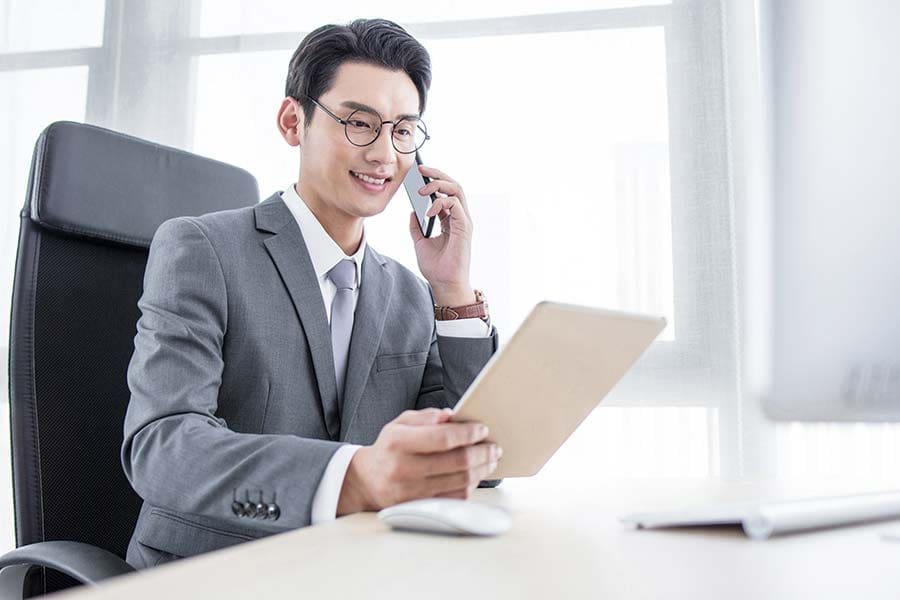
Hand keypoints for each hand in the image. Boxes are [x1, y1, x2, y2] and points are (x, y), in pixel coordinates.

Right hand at [337, 408, 501, 513]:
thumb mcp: (400, 424)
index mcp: (398, 442)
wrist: (367, 481)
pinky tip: (475, 475)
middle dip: (481, 453)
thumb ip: (426, 417)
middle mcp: (403, 468)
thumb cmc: (389, 448)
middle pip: (456, 462)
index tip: (482, 429)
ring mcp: (410, 491)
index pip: (442, 437)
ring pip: (459, 482)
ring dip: (481, 470)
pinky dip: (470, 485)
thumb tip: (451, 416)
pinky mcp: (419, 507)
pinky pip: (454, 497)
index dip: (467, 433)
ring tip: (490, 460)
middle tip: (494, 447)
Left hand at [408, 165, 474, 306]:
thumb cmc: (436, 268)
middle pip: (453, 186)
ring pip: (457, 190)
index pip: (446, 192)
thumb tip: (412, 211)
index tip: (418, 174)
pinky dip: (440, 203)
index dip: (434, 180)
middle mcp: (459, 218)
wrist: (444, 285)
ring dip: (438, 184)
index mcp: (451, 220)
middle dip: (437, 174)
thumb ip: (417, 226)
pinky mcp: (464, 227)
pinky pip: (454, 204)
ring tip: (422, 189)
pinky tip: (428, 211)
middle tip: (421, 170)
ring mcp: (463, 221)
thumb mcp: (420, 242)